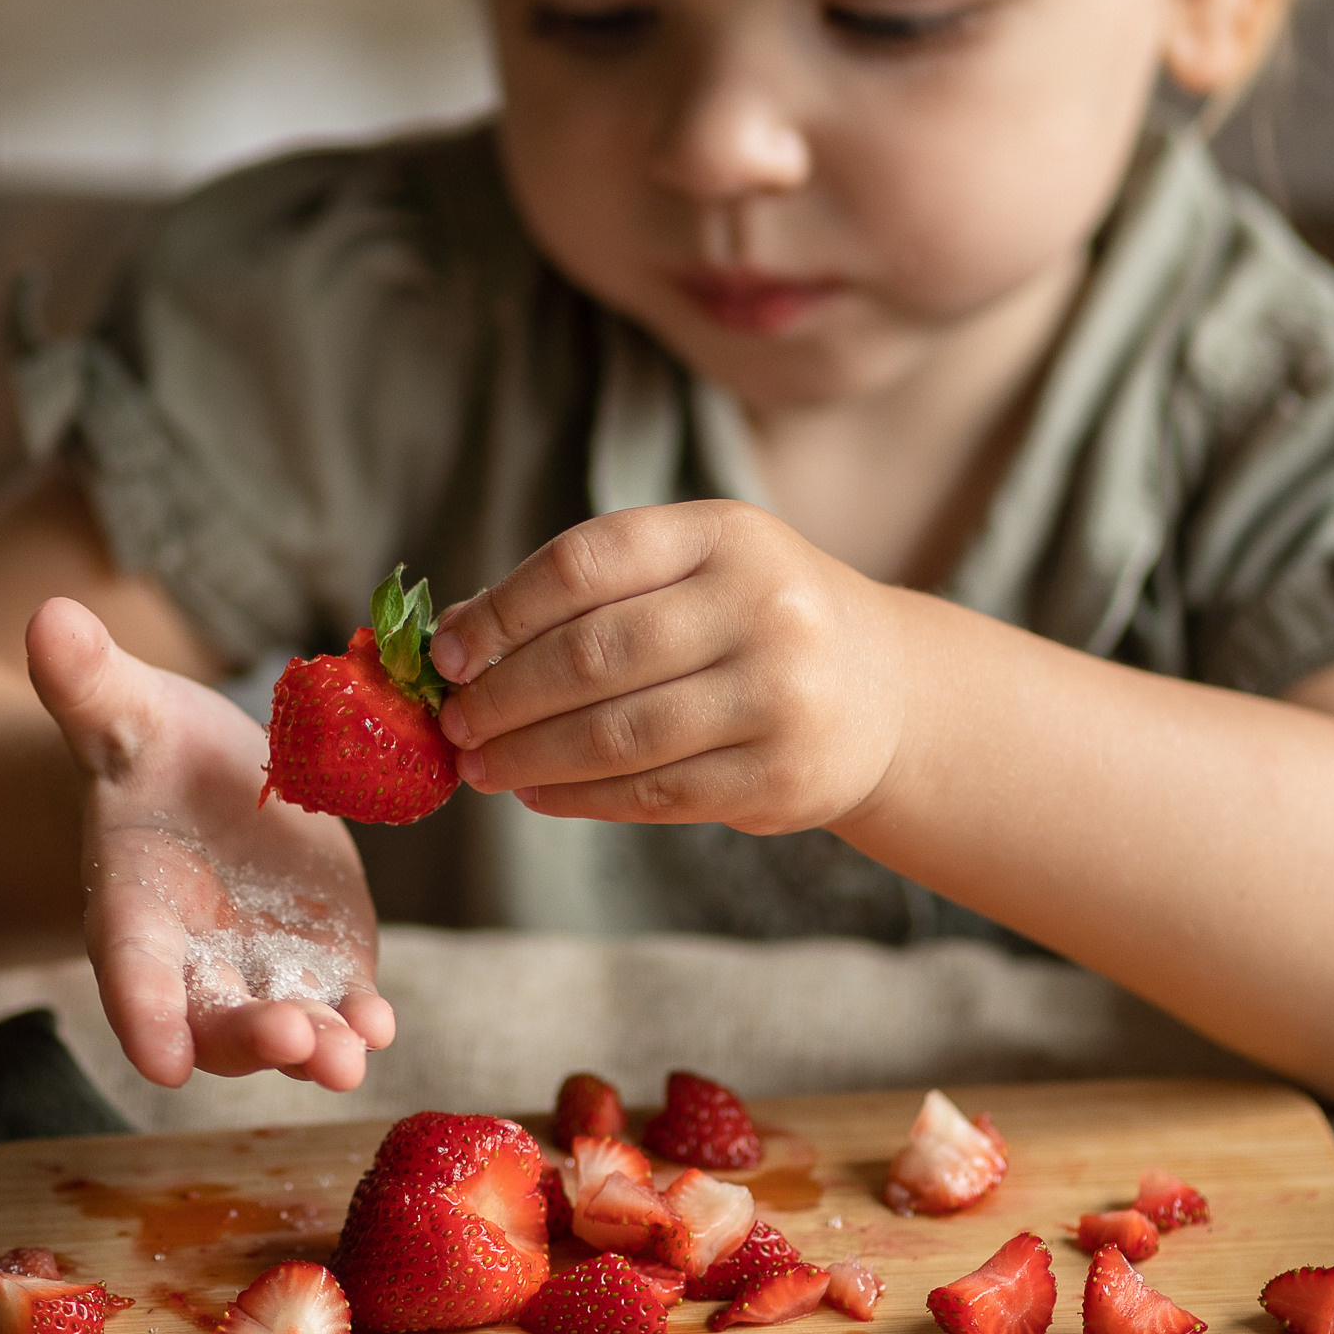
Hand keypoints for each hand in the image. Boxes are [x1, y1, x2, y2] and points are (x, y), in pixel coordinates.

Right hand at [27, 599, 394, 1092]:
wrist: (213, 783)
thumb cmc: (153, 753)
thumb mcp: (126, 713)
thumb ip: (89, 685)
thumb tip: (48, 617)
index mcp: (131, 910)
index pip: (131, 972)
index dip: (142, 1014)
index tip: (159, 1059)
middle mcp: (193, 962)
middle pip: (212, 1020)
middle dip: (247, 1038)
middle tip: (288, 1038)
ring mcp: (261, 973)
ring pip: (282, 1028)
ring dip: (315, 1048)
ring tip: (348, 1053)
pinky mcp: (322, 965)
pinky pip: (338, 1006)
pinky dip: (358, 1022)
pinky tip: (379, 1025)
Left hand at [428, 503, 900, 834]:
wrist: (885, 690)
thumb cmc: (753, 620)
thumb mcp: (690, 572)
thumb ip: (585, 593)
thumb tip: (453, 633)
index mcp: (725, 535)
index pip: (585, 563)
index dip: (502, 610)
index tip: (448, 653)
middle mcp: (761, 607)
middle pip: (593, 654)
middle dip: (504, 695)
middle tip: (455, 722)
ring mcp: (778, 695)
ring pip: (616, 735)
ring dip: (529, 756)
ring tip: (479, 765)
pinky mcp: (779, 776)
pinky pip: (652, 793)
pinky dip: (578, 798)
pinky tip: (537, 792)